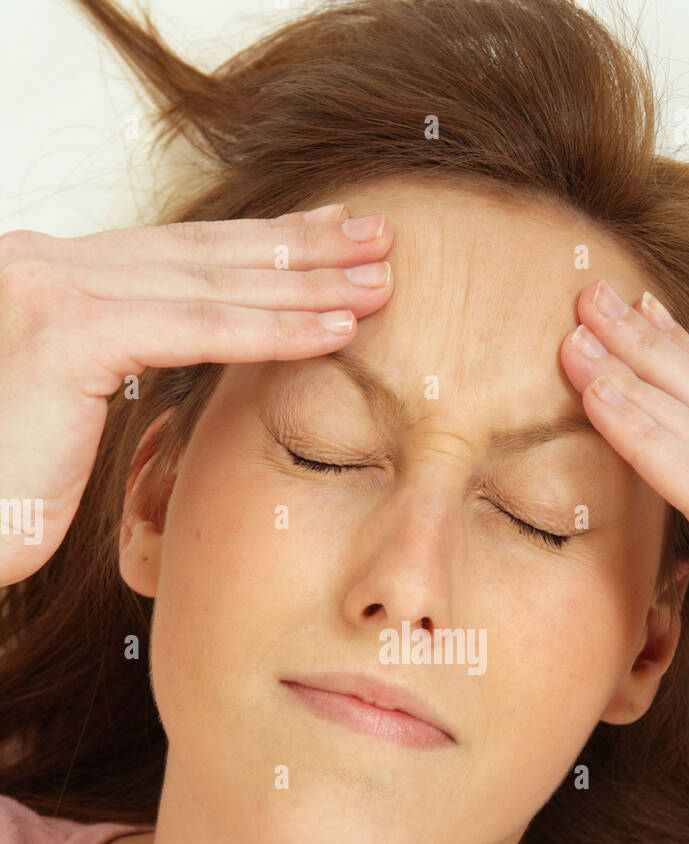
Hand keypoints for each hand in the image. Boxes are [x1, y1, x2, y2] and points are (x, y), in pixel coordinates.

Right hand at [0, 205, 392, 584]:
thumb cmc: (6, 487)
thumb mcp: (70, 404)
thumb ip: (115, 358)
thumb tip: (173, 348)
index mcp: (51, 273)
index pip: (178, 254)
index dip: (260, 245)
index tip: (329, 239)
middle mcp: (47, 263)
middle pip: (202, 253)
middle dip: (298, 246)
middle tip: (377, 238)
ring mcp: (50, 290)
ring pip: (208, 286)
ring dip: (304, 285)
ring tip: (379, 282)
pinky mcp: (64, 336)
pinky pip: (193, 330)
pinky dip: (270, 331)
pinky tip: (333, 329)